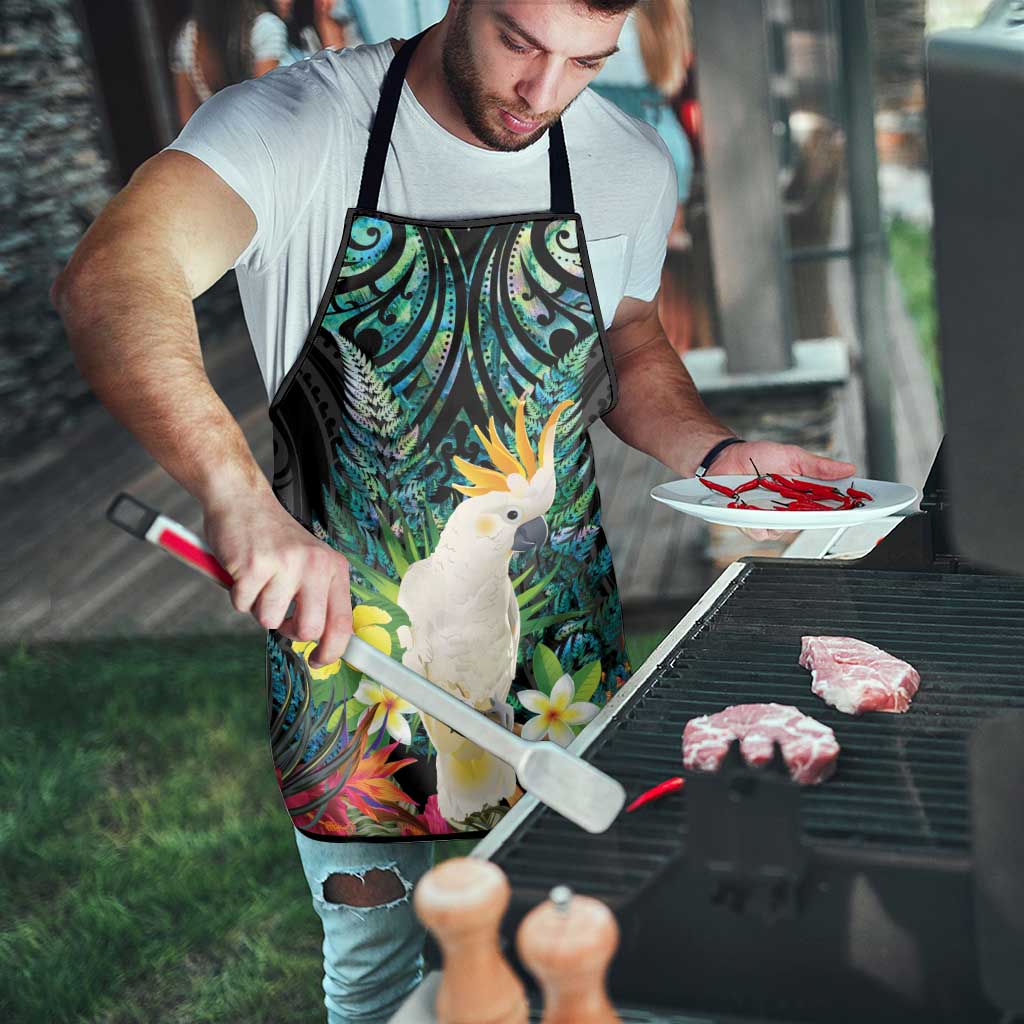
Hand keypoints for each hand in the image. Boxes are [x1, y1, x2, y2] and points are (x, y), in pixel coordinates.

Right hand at [202, 488, 352, 666]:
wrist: (242, 500)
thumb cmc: (274, 538)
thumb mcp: (311, 561)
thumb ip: (319, 596)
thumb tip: (323, 641)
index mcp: (334, 567)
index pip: (343, 622)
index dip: (332, 651)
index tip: (318, 660)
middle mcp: (315, 565)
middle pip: (309, 629)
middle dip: (289, 631)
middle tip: (280, 615)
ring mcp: (285, 565)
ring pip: (270, 621)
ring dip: (259, 607)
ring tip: (259, 581)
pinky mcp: (254, 566)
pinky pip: (243, 606)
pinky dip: (238, 595)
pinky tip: (243, 572)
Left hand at [709, 440, 856, 542]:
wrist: (726, 457)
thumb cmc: (758, 457)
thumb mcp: (792, 456)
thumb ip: (818, 466)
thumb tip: (848, 468)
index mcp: (803, 495)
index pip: (828, 507)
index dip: (844, 510)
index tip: (858, 508)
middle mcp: (789, 510)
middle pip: (808, 523)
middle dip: (813, 517)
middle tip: (813, 506)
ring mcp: (770, 518)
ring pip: (784, 531)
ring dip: (781, 519)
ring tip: (775, 503)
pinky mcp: (750, 523)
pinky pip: (759, 531)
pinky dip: (758, 523)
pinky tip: (755, 512)